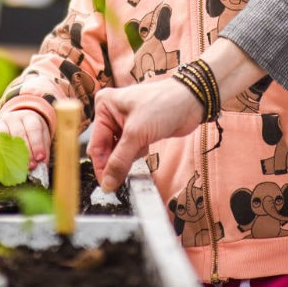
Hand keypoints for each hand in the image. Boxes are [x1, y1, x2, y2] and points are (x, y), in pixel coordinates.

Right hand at [0, 110, 50, 169]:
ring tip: (16, 167)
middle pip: (19, 133)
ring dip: (10, 152)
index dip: (37, 144)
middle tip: (30, 166)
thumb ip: (44, 151)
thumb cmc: (32, 134)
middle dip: (25, 151)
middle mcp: (14, 118)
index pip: (33, 129)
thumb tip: (42, 167)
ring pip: (3, 135)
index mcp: (29, 118)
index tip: (40, 158)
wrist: (18, 123)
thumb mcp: (43, 138)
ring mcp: (0, 123)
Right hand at [87, 78, 203, 192]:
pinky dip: (137, 153)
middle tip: (123, 175)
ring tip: (142, 147)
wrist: (192, 101)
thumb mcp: (137, 134)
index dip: (101, 166)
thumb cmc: (163, 105)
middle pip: (105, 149)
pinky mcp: (138, 130)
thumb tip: (108, 183)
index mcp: (104, 106)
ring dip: (128, 157)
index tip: (106, 186)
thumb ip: (120, 161)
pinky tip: (147, 145)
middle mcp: (111, 113)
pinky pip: (130, 149)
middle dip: (116, 161)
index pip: (96, 144)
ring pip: (118, 151)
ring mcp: (124, 122)